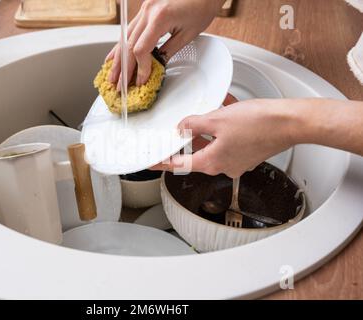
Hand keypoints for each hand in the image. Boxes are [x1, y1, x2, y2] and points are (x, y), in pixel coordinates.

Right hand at [106, 0, 219, 87]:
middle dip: (123, 69)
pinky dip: (121, 45)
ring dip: (118, 59)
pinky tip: (113, 56)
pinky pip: (129, 29)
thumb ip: (169, 51)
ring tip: (112, 76)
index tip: (141, 81)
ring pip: (124, 37)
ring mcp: (144, 8)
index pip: (141, 49)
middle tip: (120, 86)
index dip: (140, 68)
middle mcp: (148, 11)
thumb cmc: (202, 6)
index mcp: (160, 17)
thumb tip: (155, 66)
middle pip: (128, 44)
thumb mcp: (188, 34)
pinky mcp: (145, 9)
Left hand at [152, 99, 298, 177]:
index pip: (178, 164)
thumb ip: (193, 124)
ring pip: (213, 142)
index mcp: (212, 162)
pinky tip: (227, 108)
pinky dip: (225, 126)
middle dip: (192, 135)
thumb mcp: (217, 119)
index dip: (163, 162)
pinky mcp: (247, 152)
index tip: (152, 162)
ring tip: (213, 110)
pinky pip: (228, 139)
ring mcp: (237, 160)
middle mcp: (224, 165)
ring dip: (210, 127)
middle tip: (185, 125)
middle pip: (197, 151)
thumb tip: (182, 127)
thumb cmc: (260, 124)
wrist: (290, 123)